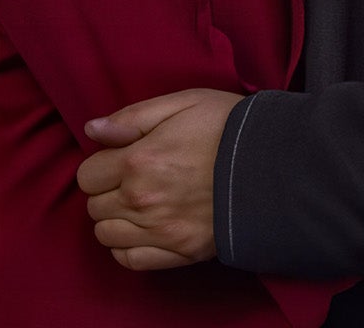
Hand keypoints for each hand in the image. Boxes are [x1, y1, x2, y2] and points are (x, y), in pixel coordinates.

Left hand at [76, 88, 241, 270]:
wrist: (277, 165)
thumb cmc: (228, 127)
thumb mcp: (181, 103)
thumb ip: (131, 117)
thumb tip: (92, 129)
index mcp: (138, 161)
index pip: (87, 175)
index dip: (101, 164)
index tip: (121, 158)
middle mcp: (143, 200)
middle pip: (94, 206)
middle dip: (107, 191)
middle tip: (133, 178)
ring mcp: (161, 230)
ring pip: (106, 235)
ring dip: (115, 219)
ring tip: (138, 204)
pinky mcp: (182, 252)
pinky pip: (132, 260)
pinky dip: (127, 248)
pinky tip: (141, 231)